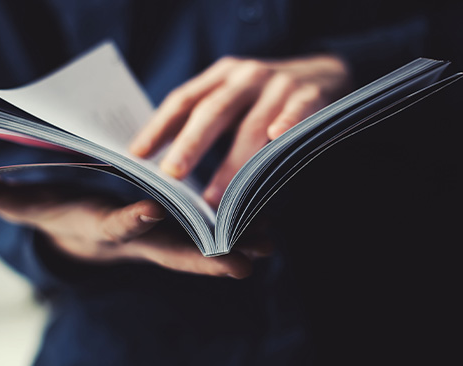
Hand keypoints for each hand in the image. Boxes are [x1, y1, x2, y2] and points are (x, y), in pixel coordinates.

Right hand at [0, 152, 263, 278]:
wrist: (82, 231)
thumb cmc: (59, 214)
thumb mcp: (26, 204)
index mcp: (106, 226)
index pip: (120, 226)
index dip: (132, 220)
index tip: (151, 211)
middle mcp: (141, 238)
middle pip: (175, 251)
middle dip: (207, 255)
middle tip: (244, 257)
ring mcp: (164, 238)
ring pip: (204, 249)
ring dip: (235, 247)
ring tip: (270, 241)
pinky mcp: (178, 231)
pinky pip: (213, 237)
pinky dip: (237, 233)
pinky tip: (267, 223)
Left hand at [130, 54, 351, 207]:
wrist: (325, 72)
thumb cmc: (268, 97)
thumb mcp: (236, 98)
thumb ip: (210, 118)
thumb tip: (171, 160)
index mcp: (222, 75)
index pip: (184, 99)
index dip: (159, 126)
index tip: (137, 154)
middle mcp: (247, 76)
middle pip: (213, 110)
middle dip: (191, 144)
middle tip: (172, 175)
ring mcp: (280, 84)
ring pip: (252, 125)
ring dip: (233, 162)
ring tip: (215, 197)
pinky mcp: (311, 95)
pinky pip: (298, 112)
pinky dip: (288, 123)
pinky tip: (276, 138)